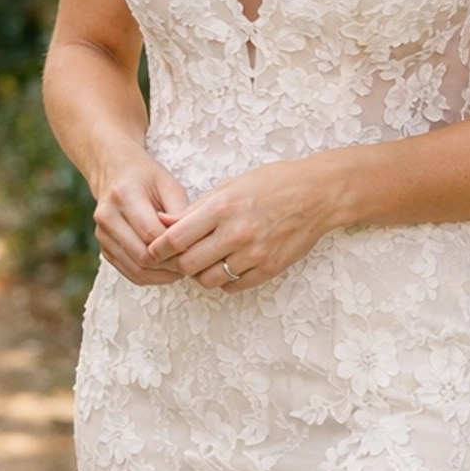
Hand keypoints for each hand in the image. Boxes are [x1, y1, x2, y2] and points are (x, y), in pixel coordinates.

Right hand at [93, 150, 192, 285]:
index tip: (196, 250)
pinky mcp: (103, 247)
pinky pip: (129, 272)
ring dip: (162, 275)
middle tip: (193, 264)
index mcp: (124, 194)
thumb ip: (179, 213)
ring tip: (182, 269)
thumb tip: (189, 244)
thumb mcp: (169, 185)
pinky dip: (150, 276)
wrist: (115, 172)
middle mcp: (107, 215)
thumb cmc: (147, 177)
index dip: (176, 247)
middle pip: (142, 255)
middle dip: (170, 265)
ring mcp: (101, 234)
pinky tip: (167, 270)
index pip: (151, 233)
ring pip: (136, 269)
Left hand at [146, 155, 340, 289]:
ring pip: (208, 280)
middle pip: (188, 264)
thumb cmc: (270, 184)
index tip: (153, 250)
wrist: (316, 195)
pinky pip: (233, 286)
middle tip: (178, 257)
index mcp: (222, 208)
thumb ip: (194, 209)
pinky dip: (224, 280)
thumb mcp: (228, 187)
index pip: (176, 239)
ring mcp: (254, 255)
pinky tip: (226, 265)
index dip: (158, 248)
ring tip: (203, 261)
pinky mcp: (269, 269)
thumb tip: (162, 224)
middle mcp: (236, 234)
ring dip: (200, 274)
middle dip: (177, 263)